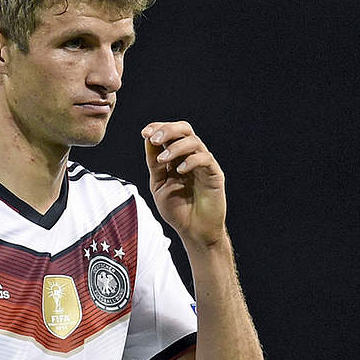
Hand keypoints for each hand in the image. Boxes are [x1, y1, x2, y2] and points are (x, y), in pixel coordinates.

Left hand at [141, 120, 226, 247]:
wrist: (193, 231)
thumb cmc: (177, 209)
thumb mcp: (158, 184)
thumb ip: (154, 164)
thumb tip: (148, 139)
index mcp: (177, 157)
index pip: (170, 134)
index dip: (158, 128)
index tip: (144, 132)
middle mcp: (191, 156)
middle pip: (185, 129)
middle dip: (168, 130)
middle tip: (154, 138)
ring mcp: (204, 164)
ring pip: (194, 142)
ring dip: (175, 147)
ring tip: (162, 160)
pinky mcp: (215, 174)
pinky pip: (205, 159)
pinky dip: (191, 161)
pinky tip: (179, 171)